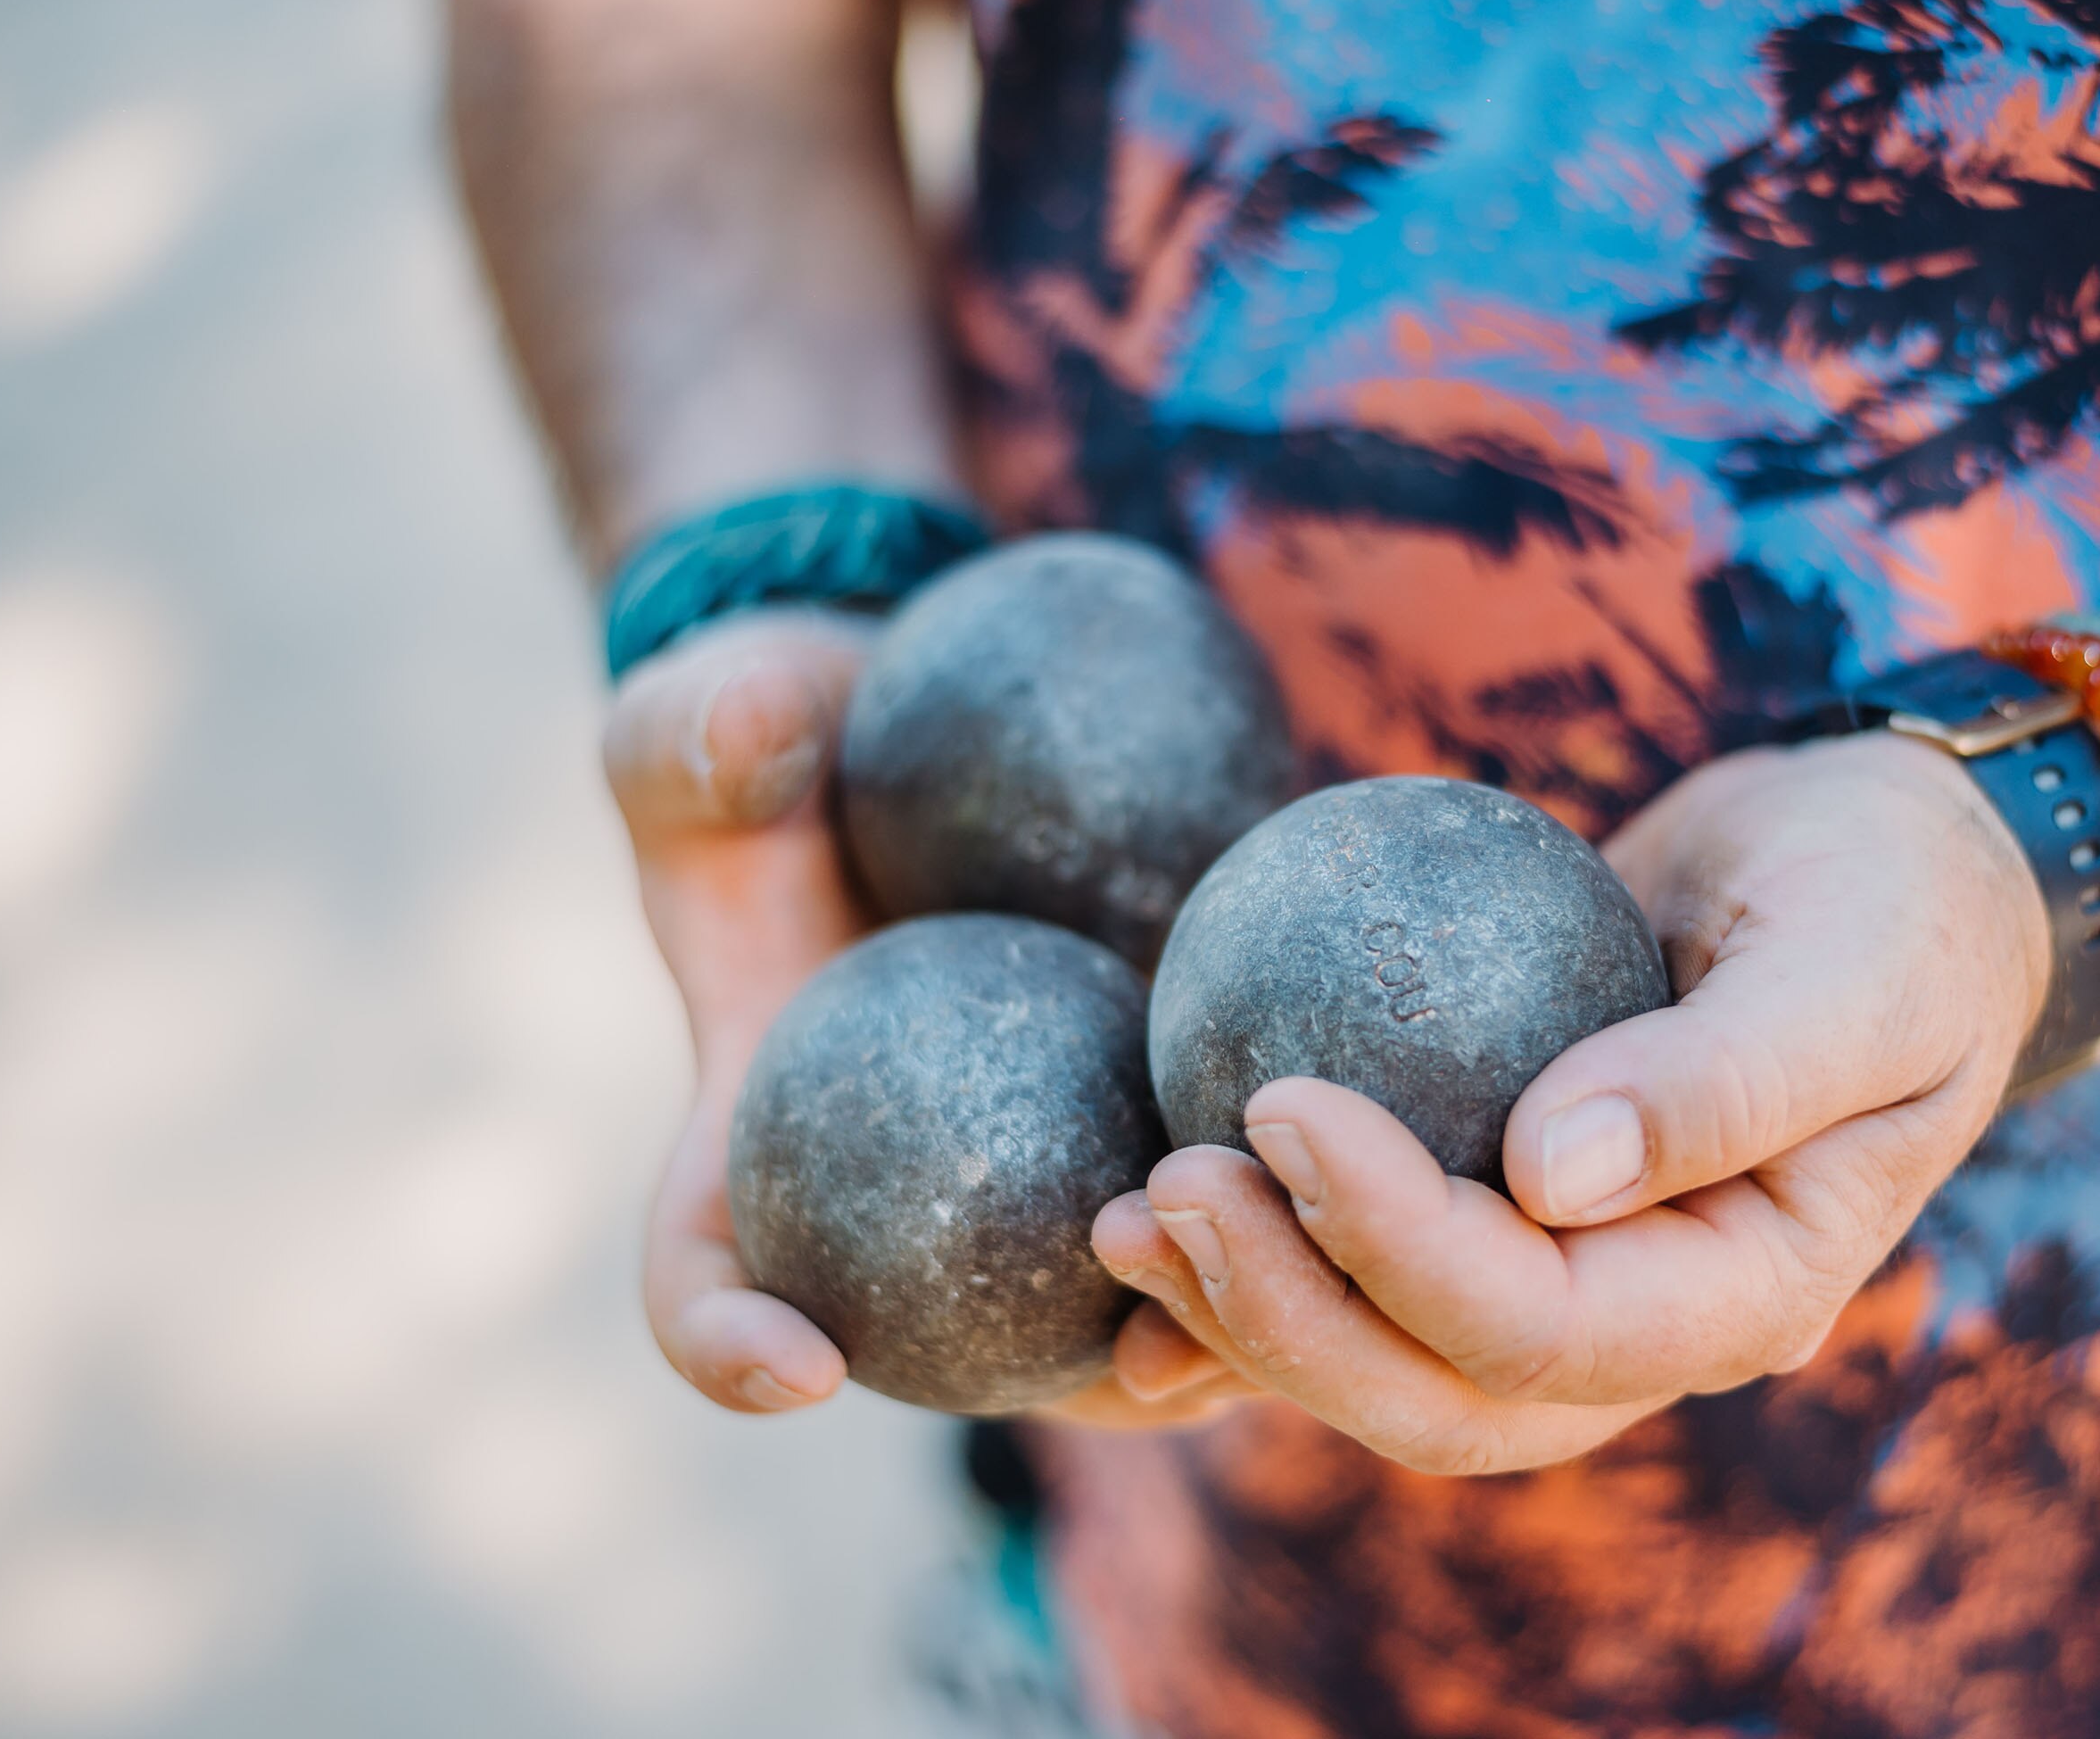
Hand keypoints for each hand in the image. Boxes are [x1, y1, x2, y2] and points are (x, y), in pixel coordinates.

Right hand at [612, 606, 1253, 1421]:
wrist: (902, 724)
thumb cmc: (775, 739)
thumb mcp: (711, 712)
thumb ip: (707, 728)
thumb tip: (759, 727)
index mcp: (747, 1146)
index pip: (702, 1273)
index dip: (729, 1342)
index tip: (804, 1363)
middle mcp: (898, 1202)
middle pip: (967, 1358)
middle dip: (1069, 1387)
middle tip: (1145, 1361)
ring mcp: (1037, 1174)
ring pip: (1126, 1304)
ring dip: (1218, 1328)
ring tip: (1306, 1290)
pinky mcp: (1149, 1113)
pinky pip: (1231, 1186)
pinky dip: (1300, 1201)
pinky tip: (1396, 1153)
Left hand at [1091, 732, 2049, 1473]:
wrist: (1881, 872)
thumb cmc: (1890, 899)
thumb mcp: (1854, 965)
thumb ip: (1728, 1076)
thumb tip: (1548, 1176)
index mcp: (1747, 1295)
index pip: (1544, 1324)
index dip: (1399, 1246)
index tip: (1284, 1105)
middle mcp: (1645, 1325)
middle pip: (1438, 1393)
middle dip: (1284, 1318)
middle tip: (1160, 1190)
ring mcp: (1567, 1288)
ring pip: (1382, 1363)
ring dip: (1240, 1314)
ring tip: (1119, 1218)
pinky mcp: (1498, 1223)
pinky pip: (1360, 1279)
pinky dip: (1249, 1277)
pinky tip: (1133, 1235)